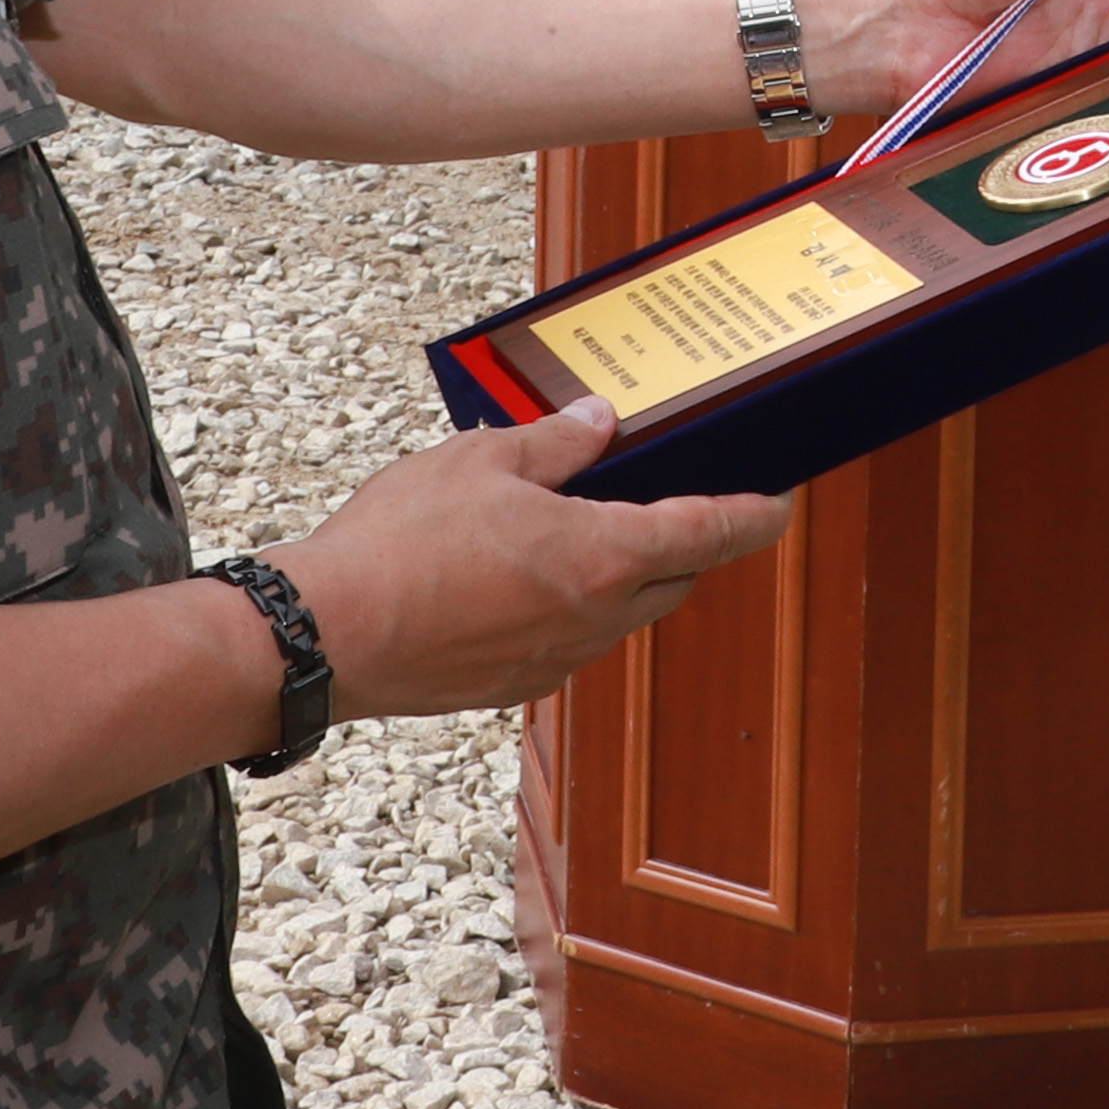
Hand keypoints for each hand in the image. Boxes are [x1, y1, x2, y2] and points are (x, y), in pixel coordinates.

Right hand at [272, 401, 792, 718]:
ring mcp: (556, 660)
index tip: (781, 503)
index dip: (754, 515)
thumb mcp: (483, 459)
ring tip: (569, 529)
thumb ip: (554, 441)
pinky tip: (515, 577)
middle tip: (663, 500)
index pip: (709, 531)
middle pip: (674, 578)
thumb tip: (599, 421)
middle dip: (683, 542)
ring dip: (619, 576)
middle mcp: (596, 618)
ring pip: (620, 614)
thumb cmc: (402, 542)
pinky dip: (566, 607)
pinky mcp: (514, 686)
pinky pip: (568, 641)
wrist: (328, 636)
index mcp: (603, 556)